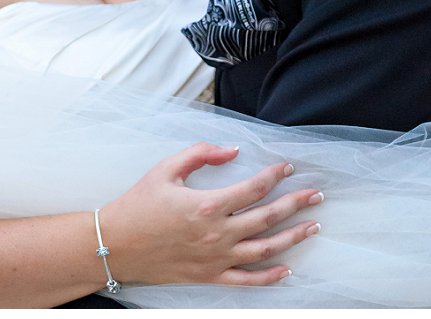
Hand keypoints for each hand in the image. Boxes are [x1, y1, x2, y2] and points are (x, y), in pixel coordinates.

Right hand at [97, 143, 322, 286]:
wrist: (112, 245)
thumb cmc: (137, 205)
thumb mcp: (166, 170)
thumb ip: (201, 154)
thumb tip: (232, 149)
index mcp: (207, 205)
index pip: (255, 188)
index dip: (276, 175)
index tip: (289, 166)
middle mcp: (216, 234)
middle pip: (269, 217)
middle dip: (297, 204)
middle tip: (318, 195)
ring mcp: (215, 258)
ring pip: (265, 249)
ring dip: (294, 237)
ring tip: (314, 226)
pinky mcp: (208, 276)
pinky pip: (246, 280)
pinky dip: (269, 277)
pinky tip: (287, 269)